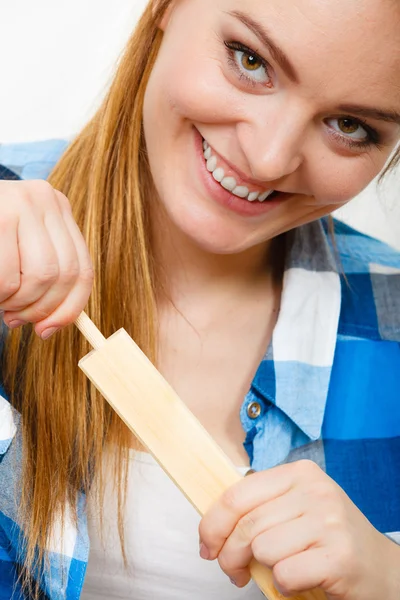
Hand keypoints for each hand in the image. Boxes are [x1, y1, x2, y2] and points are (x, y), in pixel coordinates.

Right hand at [0, 180, 92, 338]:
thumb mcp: (19, 245)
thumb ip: (44, 275)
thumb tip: (54, 325)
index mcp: (58, 209)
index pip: (83, 269)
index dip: (70, 308)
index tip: (48, 330)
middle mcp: (48, 201)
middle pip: (66, 275)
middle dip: (41, 308)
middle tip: (15, 319)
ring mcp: (25, 204)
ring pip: (42, 276)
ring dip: (18, 302)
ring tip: (1, 302)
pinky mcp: (1, 215)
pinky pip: (9, 277)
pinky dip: (0, 295)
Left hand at [199, 460, 399, 598]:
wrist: (379, 566)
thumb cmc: (327, 537)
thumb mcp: (295, 508)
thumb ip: (260, 507)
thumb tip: (211, 527)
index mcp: (298, 474)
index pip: (237, 494)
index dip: (213, 523)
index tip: (207, 545)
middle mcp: (315, 491)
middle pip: (246, 525)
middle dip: (229, 555)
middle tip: (234, 571)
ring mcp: (329, 520)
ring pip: (263, 549)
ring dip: (262, 570)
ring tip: (278, 571)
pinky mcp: (339, 554)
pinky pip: (285, 573)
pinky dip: (284, 585)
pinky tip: (299, 580)